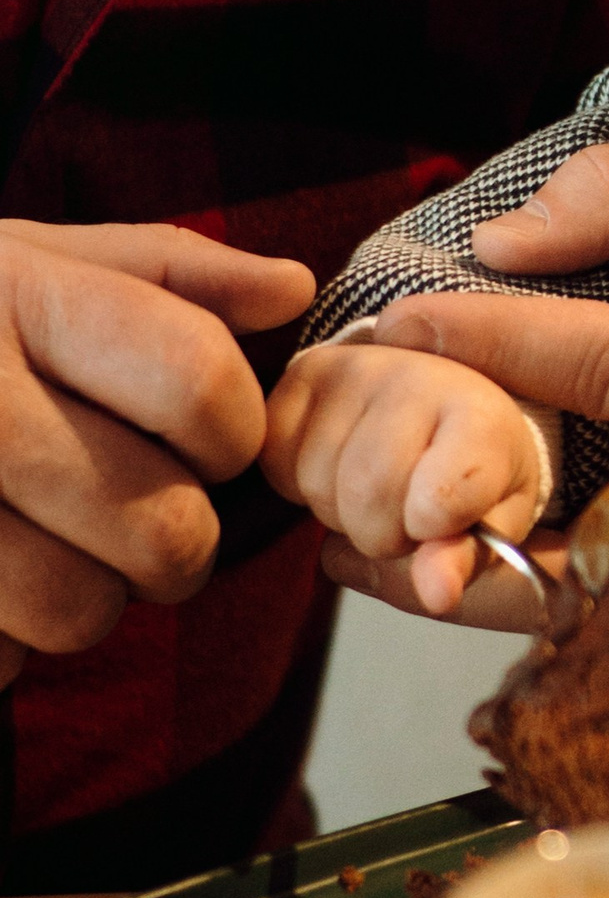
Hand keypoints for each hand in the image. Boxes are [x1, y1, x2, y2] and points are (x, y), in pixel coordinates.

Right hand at [0, 220, 313, 685]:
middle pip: (162, 526)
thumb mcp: (26, 258)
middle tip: (136, 515)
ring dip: (88, 599)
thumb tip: (291, 291)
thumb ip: (168, 269)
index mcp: (18, 297)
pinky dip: (1, 639)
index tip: (209, 437)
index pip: (201, 383)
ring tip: (49, 545)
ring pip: (83, 611)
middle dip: (174, 541)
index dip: (232, 430)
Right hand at [263, 343, 548, 617]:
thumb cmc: (472, 478)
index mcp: (484, 421)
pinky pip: (275, 459)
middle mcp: (421, 379)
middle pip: (368, 497)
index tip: (440, 522)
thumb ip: (464, 560)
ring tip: (375, 485)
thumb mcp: (488, 526)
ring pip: (318, 484)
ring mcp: (359, 369)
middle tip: (407, 512)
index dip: (430, 529)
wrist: (445, 414)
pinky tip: (337, 464)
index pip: (443, 497)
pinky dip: (298, 482)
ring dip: (340, 509)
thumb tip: (436, 594)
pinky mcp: (304, 372)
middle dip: (383, 532)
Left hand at [321, 139, 608, 621]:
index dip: (503, 343)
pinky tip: (404, 554)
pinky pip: (582, 619)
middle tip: (339, 455)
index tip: (399, 322)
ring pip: (567, 603)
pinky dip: (490, 590)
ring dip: (447, 567)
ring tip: (342, 521)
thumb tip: (500, 246)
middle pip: (577, 525)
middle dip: (450, 496)